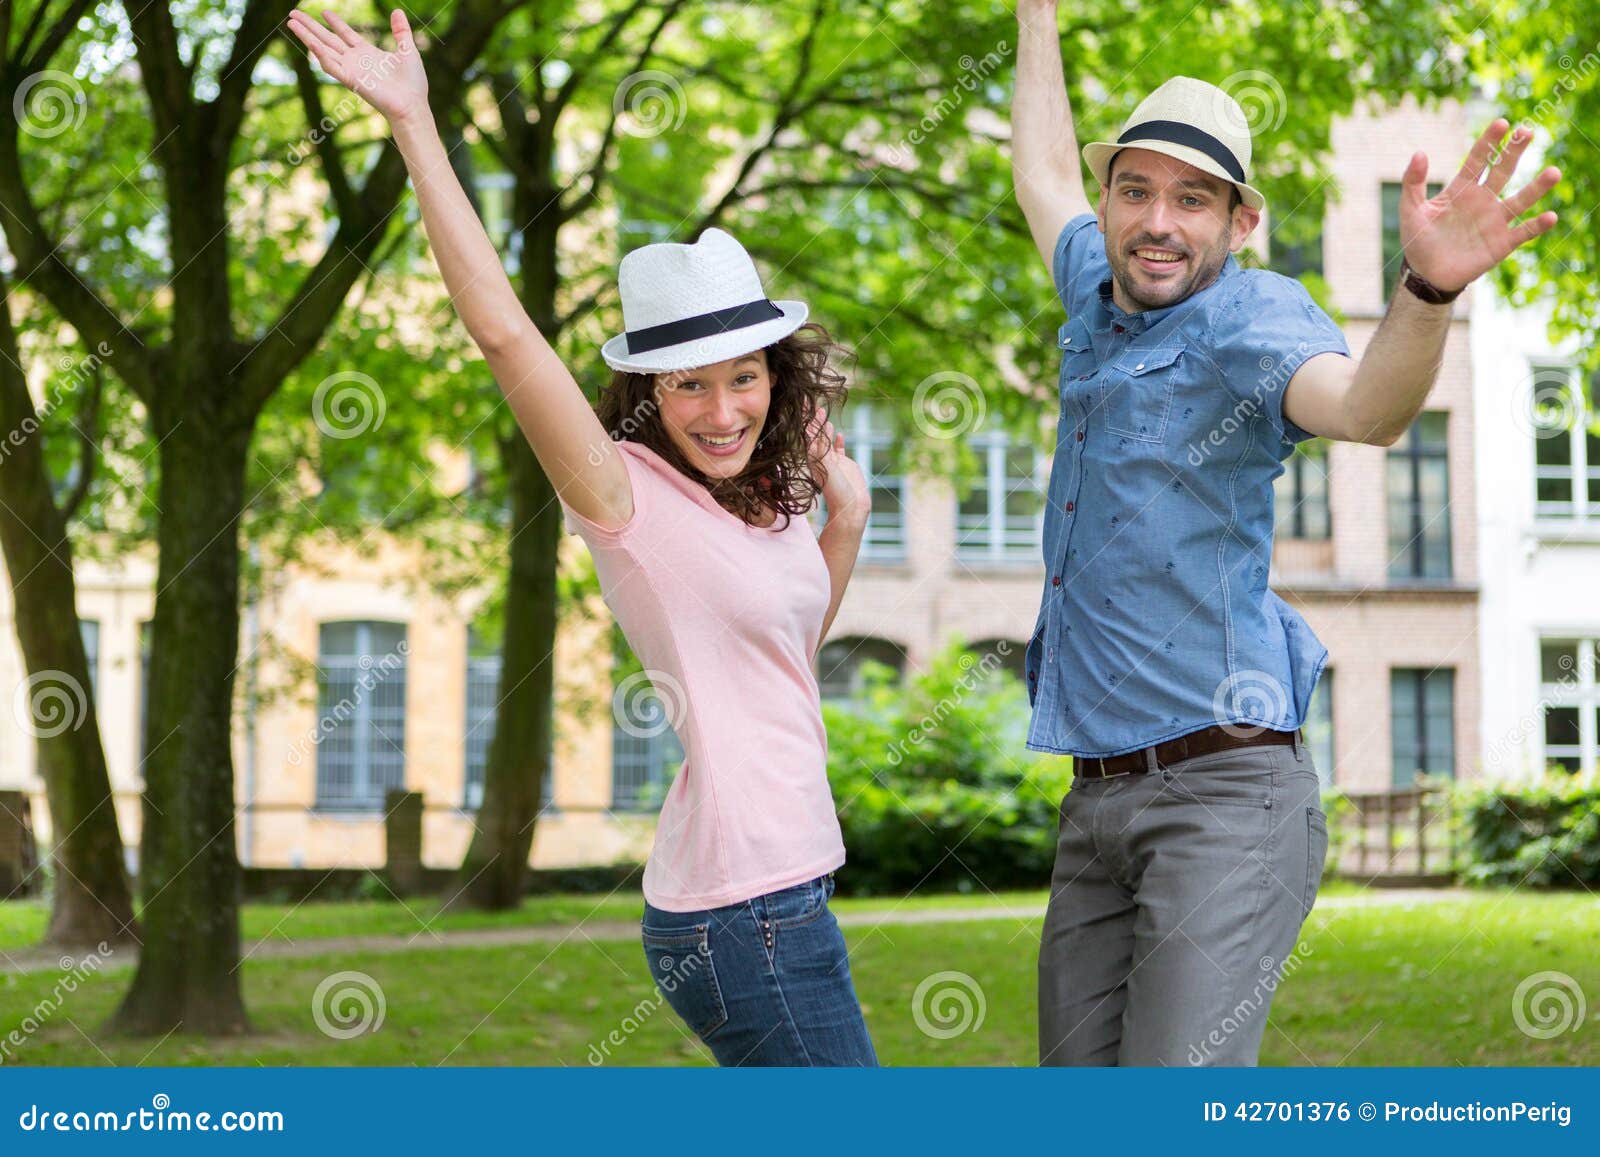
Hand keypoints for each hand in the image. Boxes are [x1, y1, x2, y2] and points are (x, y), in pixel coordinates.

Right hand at [286, 8, 428, 125]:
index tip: (324, 11)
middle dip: (310, 26)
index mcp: (368, 53)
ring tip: (291, 23)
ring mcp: (351, 70)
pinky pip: (331, 66)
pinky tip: (310, 43)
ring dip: (307, 37)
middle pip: (328, 39)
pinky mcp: (351, 81)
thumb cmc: (413, 83)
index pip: (346, 34)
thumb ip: (401, 31)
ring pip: (323, 50)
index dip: (335, 23)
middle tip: (293, 14)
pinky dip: (320, 55)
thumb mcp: (408, 50)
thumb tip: (397, 11)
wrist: (413, 104)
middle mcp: (356, 61)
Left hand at [807, 406, 867, 522]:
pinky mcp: (844, 465)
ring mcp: (832, 461)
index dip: (804, 419)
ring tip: (823, 413)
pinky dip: (838, 441)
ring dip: (824, 427)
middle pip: (815, 435)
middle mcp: (820, 459)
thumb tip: (809, 431)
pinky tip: (839, 434)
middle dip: (814, 419)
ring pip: (826, 440)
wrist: (850, 507)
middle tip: (812, 403)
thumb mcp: (825, 466)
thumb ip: (819, 449)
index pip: (806, 434)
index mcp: (812, 459)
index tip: (801, 404)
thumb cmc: (836, 490)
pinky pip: (839, 450)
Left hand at [1399, 118, 1559, 293]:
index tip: (1502, 123)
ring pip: (1521, 200)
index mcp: (1462, 189)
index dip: (1489, 142)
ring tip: (1554, 172)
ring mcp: (1495, 221)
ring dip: (1537, 187)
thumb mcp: (1411, 210)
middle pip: (1503, 171)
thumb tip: (1419, 153)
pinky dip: (1537, 226)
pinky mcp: (1503, 243)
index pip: (1478, 160)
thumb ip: (1413, 182)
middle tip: (1527, 131)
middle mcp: (1483, 200)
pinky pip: (1524, 232)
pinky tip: (1550, 217)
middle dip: (1514, 152)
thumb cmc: (1418, 240)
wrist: (1426, 274)